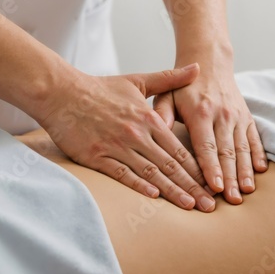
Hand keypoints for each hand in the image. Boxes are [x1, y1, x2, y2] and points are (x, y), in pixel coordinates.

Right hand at [36, 64, 216, 210]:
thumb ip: (169, 78)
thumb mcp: (138, 80)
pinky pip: (121, 174)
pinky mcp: (96, 156)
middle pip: (171, 165)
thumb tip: (197, 67)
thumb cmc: (100, 88)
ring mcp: (117, 146)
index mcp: (149, 119)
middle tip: (210, 205)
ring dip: (172, 191)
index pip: (180, 149)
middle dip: (193, 186)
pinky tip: (153, 196)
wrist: (61, 92)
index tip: (213, 183)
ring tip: (190, 205)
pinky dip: (138, 185)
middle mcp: (137, 135)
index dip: (199, 168)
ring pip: (150, 173)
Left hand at [153, 59, 266, 203]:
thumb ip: (162, 114)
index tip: (214, 187)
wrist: (210, 63)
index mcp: (200, 113)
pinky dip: (258, 155)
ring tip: (246, 191)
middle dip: (229, 178)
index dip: (211, 168)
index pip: (206, 146)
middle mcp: (222, 115)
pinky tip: (259, 172)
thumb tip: (157, 132)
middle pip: (227, 152)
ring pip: (243, 148)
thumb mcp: (167, 95)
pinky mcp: (247, 117)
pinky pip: (254, 139)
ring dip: (245, 171)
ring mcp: (237, 117)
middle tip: (232, 200)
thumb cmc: (183, 87)